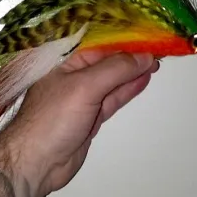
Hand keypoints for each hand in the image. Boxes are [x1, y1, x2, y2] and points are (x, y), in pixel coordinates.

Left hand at [0, 50, 159, 196]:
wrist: (39, 160)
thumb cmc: (51, 119)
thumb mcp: (84, 87)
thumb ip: (114, 70)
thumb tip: (142, 56)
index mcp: (59, 61)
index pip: (95, 43)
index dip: (120, 39)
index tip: (146, 36)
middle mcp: (69, 75)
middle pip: (105, 60)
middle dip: (129, 55)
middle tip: (157, 49)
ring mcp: (80, 95)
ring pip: (111, 79)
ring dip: (132, 71)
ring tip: (155, 63)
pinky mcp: (89, 114)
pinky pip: (112, 97)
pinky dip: (127, 88)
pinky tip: (142, 79)